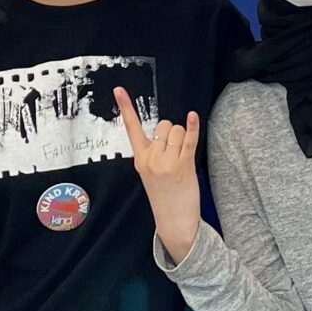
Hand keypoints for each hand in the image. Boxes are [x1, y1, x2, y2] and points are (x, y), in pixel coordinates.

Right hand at [115, 85, 202, 256]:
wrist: (174, 221)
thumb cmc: (165, 196)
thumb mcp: (149, 174)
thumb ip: (152, 153)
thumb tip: (165, 131)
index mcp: (140, 159)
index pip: (131, 128)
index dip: (125, 107)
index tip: (118, 89)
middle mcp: (151, 159)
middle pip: (163, 125)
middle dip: (171, 132)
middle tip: (175, 151)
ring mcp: (167, 163)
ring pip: (176, 131)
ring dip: (183, 137)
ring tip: (182, 156)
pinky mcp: (183, 166)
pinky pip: (188, 140)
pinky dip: (192, 127)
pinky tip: (193, 117)